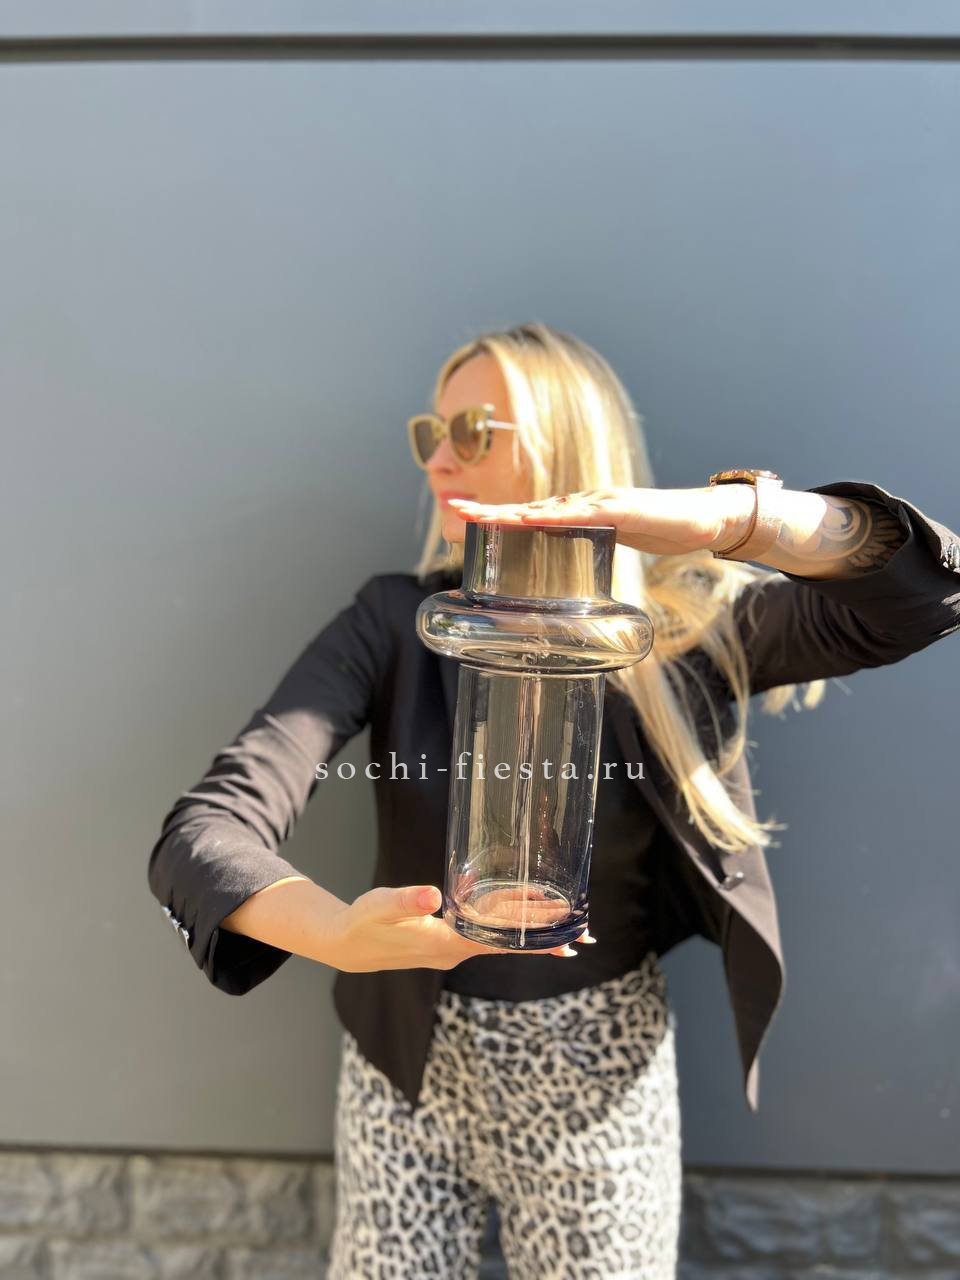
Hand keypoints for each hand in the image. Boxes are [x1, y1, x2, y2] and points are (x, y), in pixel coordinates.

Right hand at [325, 884, 595, 972]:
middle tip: (586, 933)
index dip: (533, 940)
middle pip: (509, 944)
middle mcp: (456, 950)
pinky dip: (510, 927)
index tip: (566, 941)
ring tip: (567, 929)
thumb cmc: (364, 922)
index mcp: (447, 943)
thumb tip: (433, 895)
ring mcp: (453, 947)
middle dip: (545, 938)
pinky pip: (488, 934)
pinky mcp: (448, 940)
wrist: (347, 945)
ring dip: (531, 934)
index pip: (500, 942)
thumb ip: (406, 900)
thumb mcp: (381, 906)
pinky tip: (524, 919)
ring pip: (501, 939)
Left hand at [448, 484, 755, 556]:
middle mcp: (583, 503)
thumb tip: (567, 569)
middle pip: (528, 509)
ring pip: (547, 508)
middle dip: (490, 512)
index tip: (464, 521)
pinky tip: (534, 519)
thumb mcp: (616, 546)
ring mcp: (600, 502)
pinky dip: (555, 517)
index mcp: (578, 515)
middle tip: (455, 513)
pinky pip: (582, 514)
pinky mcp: (621, 508)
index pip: (531, 517)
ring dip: (512, 513)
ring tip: (480, 516)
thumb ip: (590, 551)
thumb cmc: (662, 531)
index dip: (497, 519)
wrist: (705, 518)